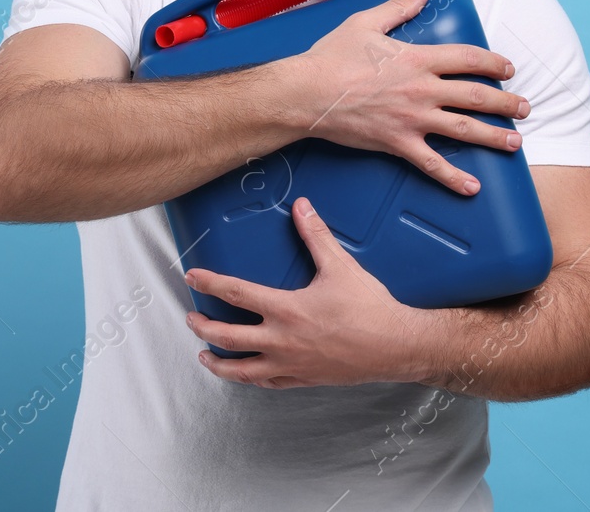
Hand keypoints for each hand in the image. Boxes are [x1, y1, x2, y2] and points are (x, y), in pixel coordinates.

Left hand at [185, 196, 434, 387]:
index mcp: (287, 310)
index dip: (209, 283)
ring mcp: (291, 364)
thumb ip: (316, 235)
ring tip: (204, 355)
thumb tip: (302, 206)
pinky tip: (244, 375)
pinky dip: (250, 379)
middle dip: (203, 326)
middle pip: (228, 336)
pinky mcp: (303, 380)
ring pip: (242, 370)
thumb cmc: (370, 309)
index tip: (192, 277)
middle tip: (192, 317)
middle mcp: (283, 340)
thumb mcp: (341, 266)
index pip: (235, 293)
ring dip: (218, 362)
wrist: (397, 348)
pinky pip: (268, 383)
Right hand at [290, 0, 527, 194]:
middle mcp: (422, 90)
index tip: (507, 69)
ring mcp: (412, 119)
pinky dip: (453, 177)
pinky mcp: (397, 143)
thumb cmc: (331, 58)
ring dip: (494, 136)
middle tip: (524, 108)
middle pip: (476, 96)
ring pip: (464, 130)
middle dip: (506, 103)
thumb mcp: (365, 23)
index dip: (493, 63)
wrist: (306, 94)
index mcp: (417, 59)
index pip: (468, 59)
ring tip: (515, 142)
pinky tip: (472, 187)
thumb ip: (398, 8)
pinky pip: (431, 164)